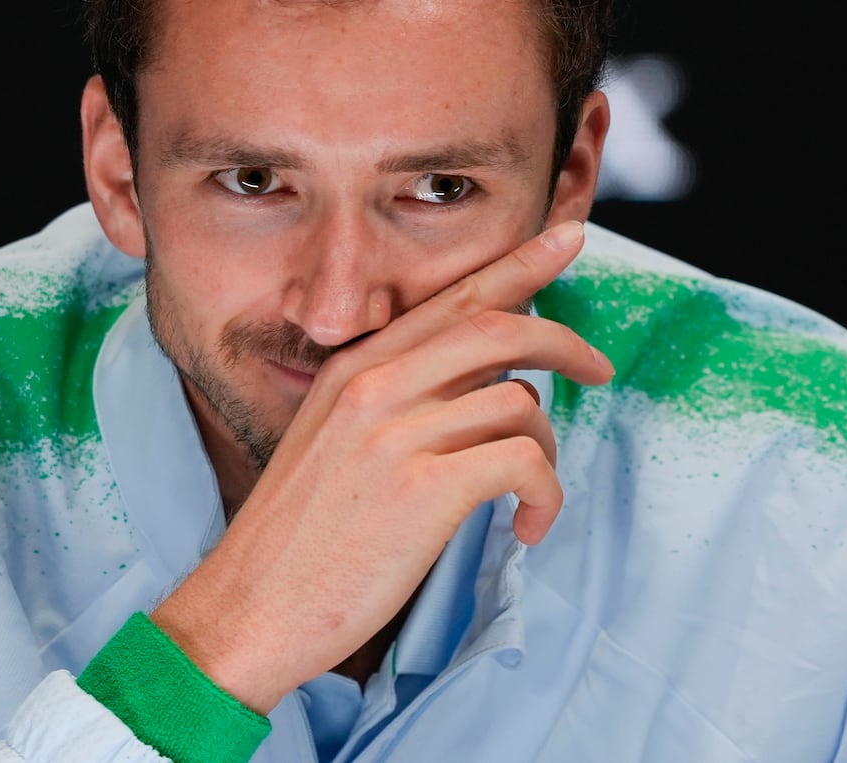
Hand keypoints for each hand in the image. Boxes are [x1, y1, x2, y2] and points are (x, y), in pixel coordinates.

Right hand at [150, 220, 613, 712]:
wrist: (248, 609)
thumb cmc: (296, 541)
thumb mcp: (330, 443)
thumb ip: (391, 404)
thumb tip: (476, 390)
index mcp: (354, 369)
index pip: (452, 297)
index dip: (518, 264)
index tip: (565, 238)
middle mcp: (374, 386)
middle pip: (497, 327)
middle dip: (563, 340)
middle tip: (597, 368)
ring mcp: (397, 434)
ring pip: (519, 403)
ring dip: (546, 450)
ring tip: (530, 496)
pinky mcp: (424, 490)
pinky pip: (522, 464)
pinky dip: (544, 496)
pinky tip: (527, 528)